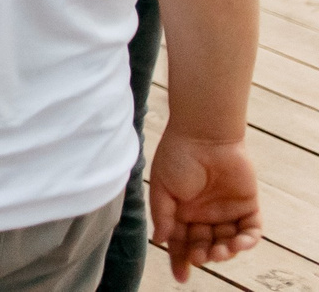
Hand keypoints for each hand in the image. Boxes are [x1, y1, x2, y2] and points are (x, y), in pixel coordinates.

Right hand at [151, 132, 261, 279]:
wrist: (204, 136)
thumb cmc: (177, 157)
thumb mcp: (160, 187)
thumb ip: (162, 216)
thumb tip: (161, 241)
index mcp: (180, 212)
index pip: (180, 242)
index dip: (180, 260)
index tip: (180, 276)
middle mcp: (203, 215)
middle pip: (204, 246)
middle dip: (203, 255)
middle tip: (201, 256)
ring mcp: (226, 211)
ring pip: (228, 242)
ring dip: (225, 252)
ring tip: (220, 251)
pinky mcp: (247, 206)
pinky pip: (251, 230)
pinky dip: (248, 240)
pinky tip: (240, 243)